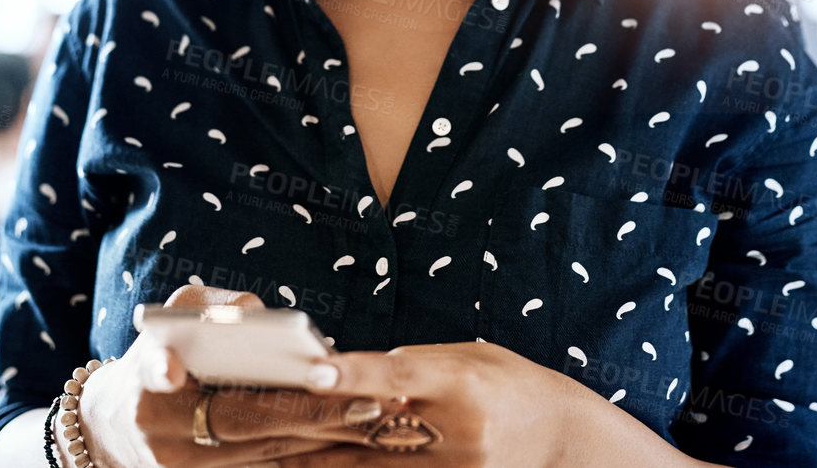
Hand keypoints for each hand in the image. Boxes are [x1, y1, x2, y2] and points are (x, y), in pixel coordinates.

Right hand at [74, 285, 389, 467]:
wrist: (117, 429)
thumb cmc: (159, 355)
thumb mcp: (172, 319)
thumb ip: (209, 305)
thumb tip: (254, 312)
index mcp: (145, 380)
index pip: (154, 370)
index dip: (162, 368)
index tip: (171, 369)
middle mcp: (161, 432)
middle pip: (240, 421)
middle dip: (305, 410)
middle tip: (361, 398)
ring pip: (263, 454)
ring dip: (319, 438)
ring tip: (372, 415)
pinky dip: (307, 454)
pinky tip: (349, 438)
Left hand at [277, 341, 583, 466]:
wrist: (567, 444)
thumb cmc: (516, 387)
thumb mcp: (470, 358)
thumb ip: (412, 366)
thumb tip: (350, 370)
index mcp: (461, 383)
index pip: (395, 376)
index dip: (351, 375)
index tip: (311, 372)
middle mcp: (453, 431)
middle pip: (366, 428)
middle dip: (306, 422)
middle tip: (249, 413)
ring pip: (362, 466)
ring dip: (308, 458)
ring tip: (256, 450)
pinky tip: (303, 467)